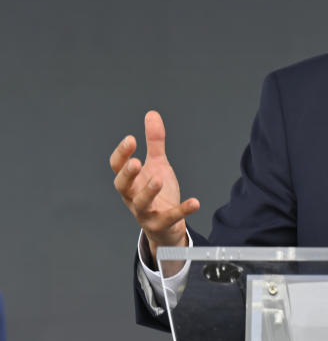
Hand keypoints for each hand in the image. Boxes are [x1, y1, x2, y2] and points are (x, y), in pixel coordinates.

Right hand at [110, 111, 197, 274]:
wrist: (166, 226)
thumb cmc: (158, 193)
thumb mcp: (157, 165)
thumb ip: (154, 142)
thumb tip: (152, 114)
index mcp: (130, 181)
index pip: (117, 167)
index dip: (122, 154)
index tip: (131, 139)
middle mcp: (132, 197)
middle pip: (122, 186)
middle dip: (127, 174)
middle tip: (136, 162)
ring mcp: (145, 212)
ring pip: (141, 204)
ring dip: (149, 192)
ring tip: (158, 179)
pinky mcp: (161, 224)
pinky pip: (170, 217)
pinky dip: (182, 210)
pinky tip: (195, 202)